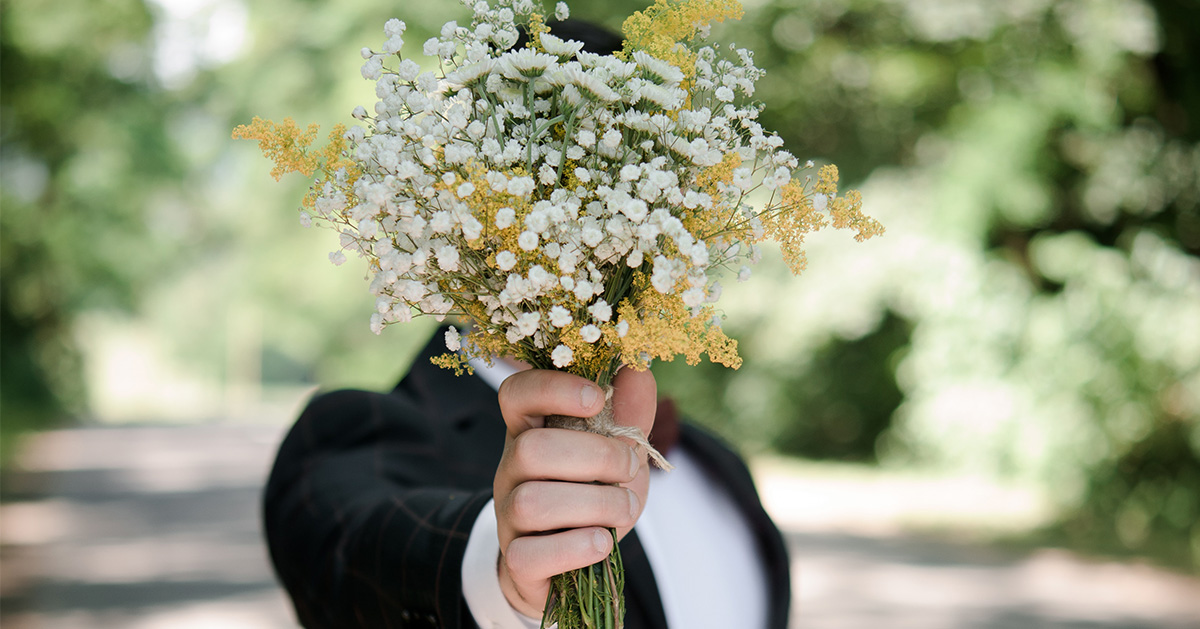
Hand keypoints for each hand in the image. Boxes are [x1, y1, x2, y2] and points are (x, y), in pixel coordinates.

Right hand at [492, 367, 656, 618]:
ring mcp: (508, 516)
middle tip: (628, 466)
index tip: (597, 397)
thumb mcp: (618, 452)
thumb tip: (639, 366)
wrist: (572, 562)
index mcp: (531, 431)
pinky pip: (529, 555)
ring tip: (625, 508)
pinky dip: (576, 548)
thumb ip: (629, 412)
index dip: (553, 388)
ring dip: (595, 504)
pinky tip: (602, 542)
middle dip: (595, 456)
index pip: (516, 393)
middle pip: (530, 449)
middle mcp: (511, 469)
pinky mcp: (517, 560)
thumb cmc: (593, 495)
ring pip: (532, 502)